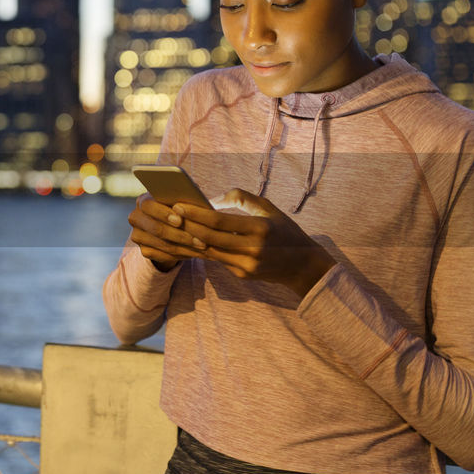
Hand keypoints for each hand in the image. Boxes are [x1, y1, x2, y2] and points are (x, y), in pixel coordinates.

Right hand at [127, 193, 211, 271]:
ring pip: (162, 244)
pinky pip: (163, 255)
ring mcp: (137, 235)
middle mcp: (136, 218)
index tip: (180, 220)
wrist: (171, 225)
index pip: (149, 206)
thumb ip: (185, 200)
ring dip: (185, 247)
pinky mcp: (144, 250)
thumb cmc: (180, 208)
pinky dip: (182, 255)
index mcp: (143, 201)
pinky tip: (196, 253)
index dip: (164, 214)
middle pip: (156, 228)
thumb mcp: (183, 201)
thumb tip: (198, 203)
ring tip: (202, 247)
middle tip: (199, 240)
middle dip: (179, 235)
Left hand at [172, 188, 336, 299]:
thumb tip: (212, 199)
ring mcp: (246, 265)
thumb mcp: (269, 208)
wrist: (303, 265)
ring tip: (175, 227)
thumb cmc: (285, 230)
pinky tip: (189, 240)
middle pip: (210, 237)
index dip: (197, 213)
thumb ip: (242, 198)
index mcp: (260, 228)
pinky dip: (203, 249)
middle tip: (170, 215)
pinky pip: (217, 259)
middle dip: (187, 226)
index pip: (220, 221)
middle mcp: (252, 249)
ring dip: (190, 239)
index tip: (180, 205)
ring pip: (210, 251)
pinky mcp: (242, 275)